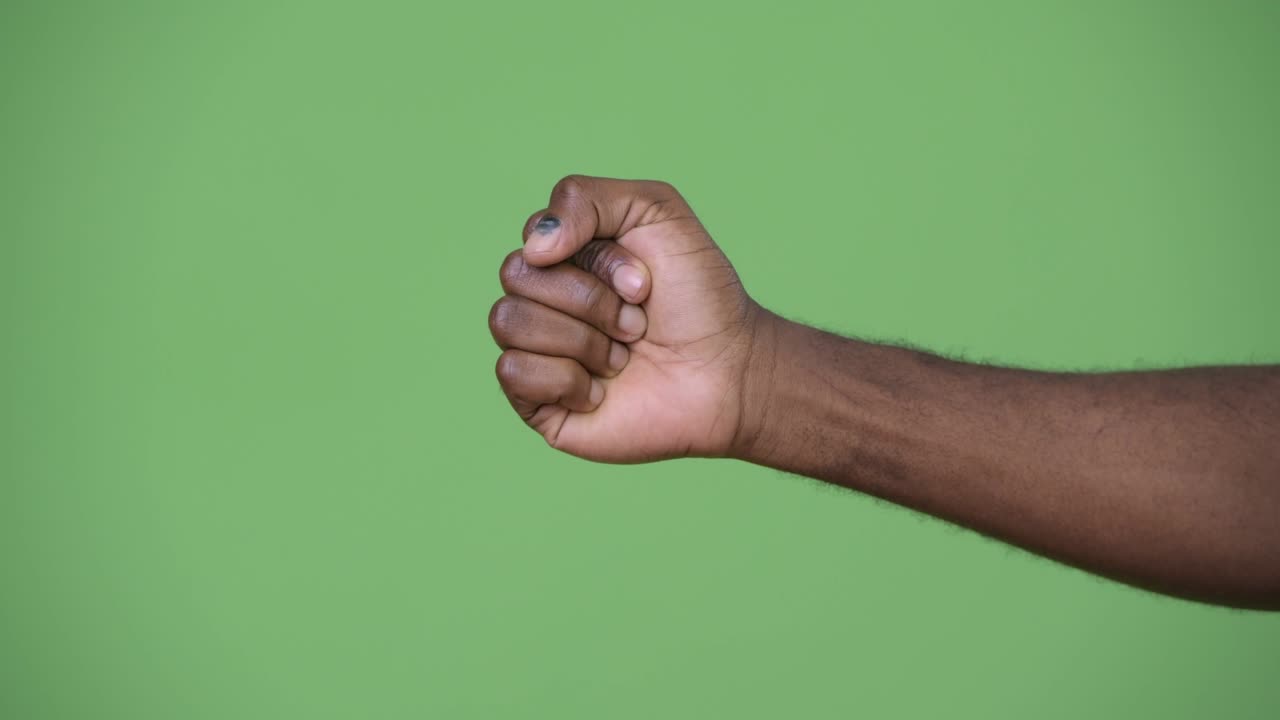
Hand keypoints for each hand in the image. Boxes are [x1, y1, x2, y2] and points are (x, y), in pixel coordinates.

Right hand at [489, 175, 768, 462]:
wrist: (729, 373)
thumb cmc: (698, 295)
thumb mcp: (654, 211)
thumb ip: (584, 198)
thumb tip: (532, 248)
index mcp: (563, 256)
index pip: (535, 238)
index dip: (595, 259)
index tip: (644, 282)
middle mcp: (542, 301)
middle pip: (516, 276)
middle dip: (591, 300)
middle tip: (637, 322)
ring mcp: (536, 352)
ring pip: (508, 322)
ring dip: (583, 340)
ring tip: (623, 355)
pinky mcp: (537, 404)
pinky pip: (512, 372)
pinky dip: (566, 380)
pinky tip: (601, 392)